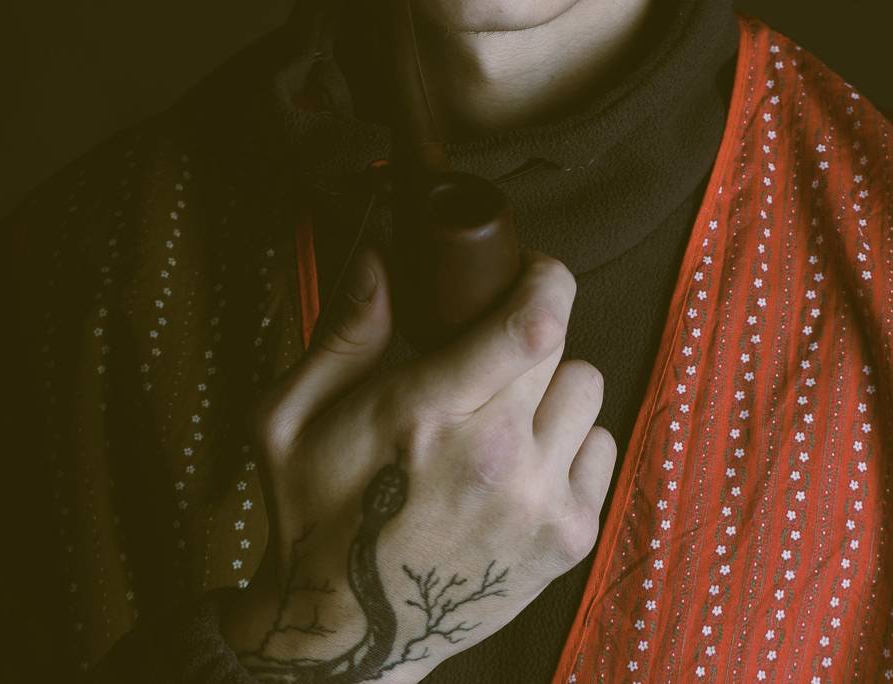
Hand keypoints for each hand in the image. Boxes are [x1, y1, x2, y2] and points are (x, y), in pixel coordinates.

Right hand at [219, 243, 615, 681]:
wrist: (345, 636)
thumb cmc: (314, 518)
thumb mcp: (290, 417)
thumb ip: (342, 331)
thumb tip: (381, 256)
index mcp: (426, 416)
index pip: (531, 326)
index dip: (545, 280)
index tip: (528, 269)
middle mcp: (495, 458)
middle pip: (560, 346)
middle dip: (529, 331)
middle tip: (492, 348)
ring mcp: (538, 503)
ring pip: (588, 388)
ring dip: (552, 387)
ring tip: (505, 410)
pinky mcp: (567, 539)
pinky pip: (603, 445)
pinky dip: (570, 441)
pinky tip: (523, 458)